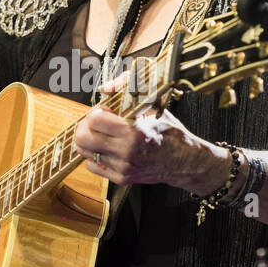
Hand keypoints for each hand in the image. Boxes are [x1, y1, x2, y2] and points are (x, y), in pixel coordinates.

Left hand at [74, 74, 221, 189]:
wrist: (184, 160)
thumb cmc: (169, 131)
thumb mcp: (154, 104)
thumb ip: (129, 89)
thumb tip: (106, 88)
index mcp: (133, 131)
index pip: (94, 120)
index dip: (95, 112)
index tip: (104, 111)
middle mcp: (126, 151)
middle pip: (83, 138)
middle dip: (85, 126)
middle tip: (95, 123)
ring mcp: (123, 167)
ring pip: (85, 152)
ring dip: (89, 141)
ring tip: (101, 135)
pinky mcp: (122, 178)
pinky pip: (93, 166)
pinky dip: (95, 155)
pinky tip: (107, 149)